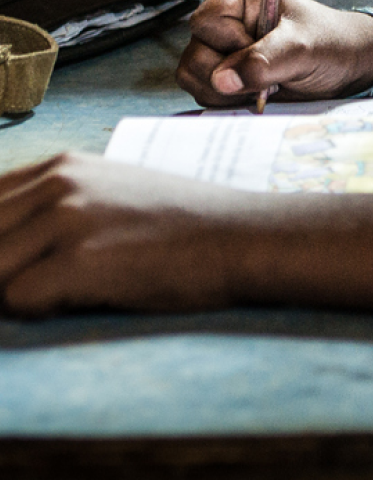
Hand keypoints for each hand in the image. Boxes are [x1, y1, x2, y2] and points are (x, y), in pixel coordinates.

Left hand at [0, 153, 260, 316]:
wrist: (242, 236)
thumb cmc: (181, 228)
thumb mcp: (110, 196)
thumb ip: (55, 209)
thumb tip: (11, 247)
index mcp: (61, 166)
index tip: (13, 265)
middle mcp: (59, 183)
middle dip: (0, 271)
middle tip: (32, 286)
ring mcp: (70, 218)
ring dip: (9, 294)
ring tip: (54, 298)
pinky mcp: (83, 258)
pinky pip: (15, 300)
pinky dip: (32, 312)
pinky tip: (71, 304)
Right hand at [178, 0, 372, 106]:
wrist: (346, 64)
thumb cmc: (330, 43)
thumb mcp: (303, 48)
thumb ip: (263, 62)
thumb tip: (221, 81)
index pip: (205, 21)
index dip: (230, 43)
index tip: (262, 48)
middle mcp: (224, 17)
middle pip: (195, 53)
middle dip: (230, 74)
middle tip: (269, 74)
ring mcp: (220, 45)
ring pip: (193, 75)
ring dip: (228, 92)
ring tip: (265, 84)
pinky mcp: (222, 71)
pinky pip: (203, 91)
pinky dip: (229, 100)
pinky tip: (258, 93)